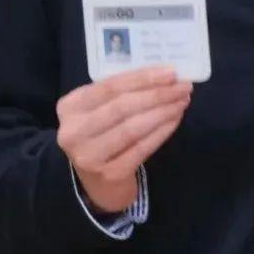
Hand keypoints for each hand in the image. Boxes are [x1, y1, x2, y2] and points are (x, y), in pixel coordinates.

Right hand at [56, 64, 192, 213]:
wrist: (95, 182)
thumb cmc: (100, 135)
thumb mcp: (96, 110)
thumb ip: (118, 93)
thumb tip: (163, 76)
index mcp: (69, 107)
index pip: (109, 86)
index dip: (143, 78)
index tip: (171, 72)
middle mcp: (74, 131)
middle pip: (122, 106)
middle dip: (158, 94)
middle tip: (183, 87)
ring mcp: (91, 156)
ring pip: (133, 127)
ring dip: (163, 112)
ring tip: (181, 101)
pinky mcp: (111, 174)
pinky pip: (142, 148)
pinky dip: (161, 132)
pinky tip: (174, 119)